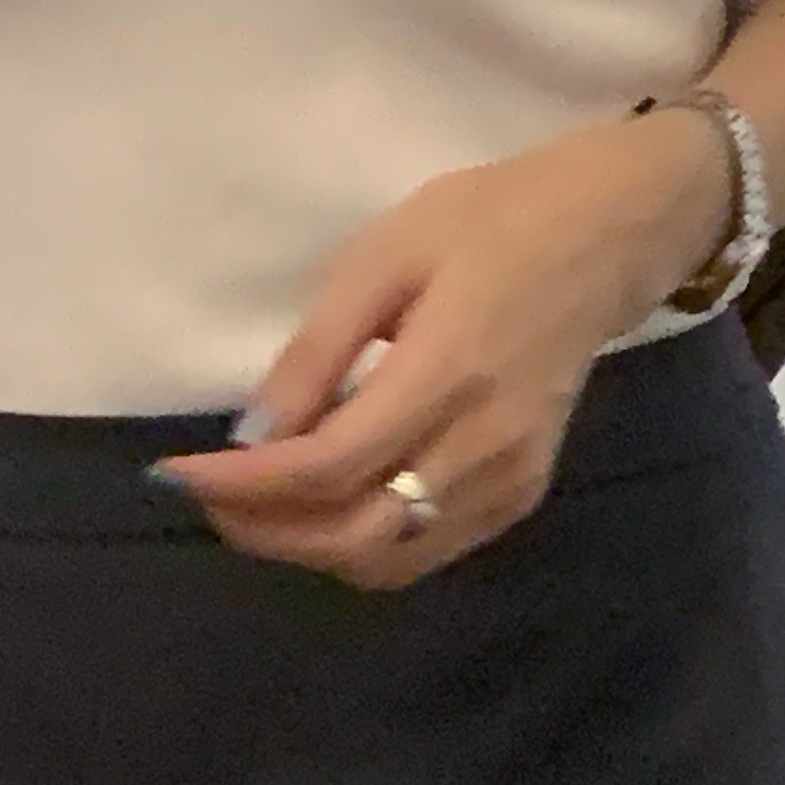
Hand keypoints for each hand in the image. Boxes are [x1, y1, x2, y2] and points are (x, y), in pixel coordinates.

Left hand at [157, 109, 733, 587]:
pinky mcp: (521, 496)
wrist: (607, 236)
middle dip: (266, 532)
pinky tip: (326, 504)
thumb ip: (317, 352)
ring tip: (257, 506)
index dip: (244, 484)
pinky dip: (360, 545)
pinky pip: (424, 551)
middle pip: (355, 536)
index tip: (177, 472)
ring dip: (308, 547)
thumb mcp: (385, 255)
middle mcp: (483, 446)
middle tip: (209, 497)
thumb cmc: (489, 223)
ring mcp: (509, 481)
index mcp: (448, 372)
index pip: (328, 465)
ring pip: (388, 560)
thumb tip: (254, 434)